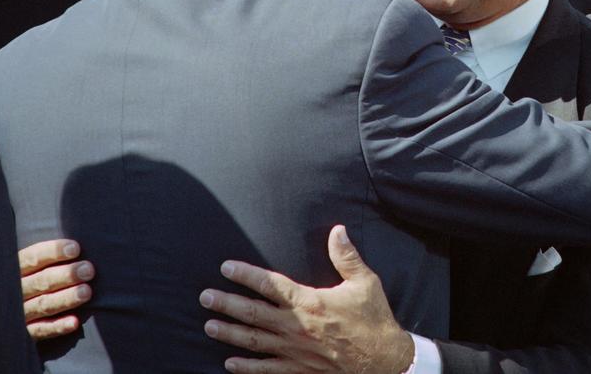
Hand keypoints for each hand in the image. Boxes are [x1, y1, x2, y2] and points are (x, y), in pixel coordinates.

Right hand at [19, 239, 93, 340]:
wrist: (3, 314)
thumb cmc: (29, 277)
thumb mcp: (28, 263)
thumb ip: (46, 255)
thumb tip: (77, 244)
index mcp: (13, 269)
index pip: (32, 258)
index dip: (53, 252)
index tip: (76, 248)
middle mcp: (13, 291)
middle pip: (40, 281)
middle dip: (66, 275)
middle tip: (89, 270)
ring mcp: (18, 314)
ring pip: (42, 305)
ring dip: (65, 299)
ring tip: (87, 292)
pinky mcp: (24, 334)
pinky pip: (41, 331)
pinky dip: (57, 327)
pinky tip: (74, 323)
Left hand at [201, 225, 412, 373]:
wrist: (384, 361)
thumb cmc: (374, 319)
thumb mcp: (365, 282)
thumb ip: (347, 256)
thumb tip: (337, 230)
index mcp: (310, 303)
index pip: (270, 285)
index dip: (246, 275)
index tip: (226, 267)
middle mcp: (296, 328)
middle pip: (254, 314)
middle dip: (227, 304)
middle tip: (205, 297)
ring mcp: (295, 352)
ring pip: (254, 341)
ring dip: (230, 334)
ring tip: (208, 326)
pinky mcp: (299, 370)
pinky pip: (267, 370)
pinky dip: (247, 368)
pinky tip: (230, 364)